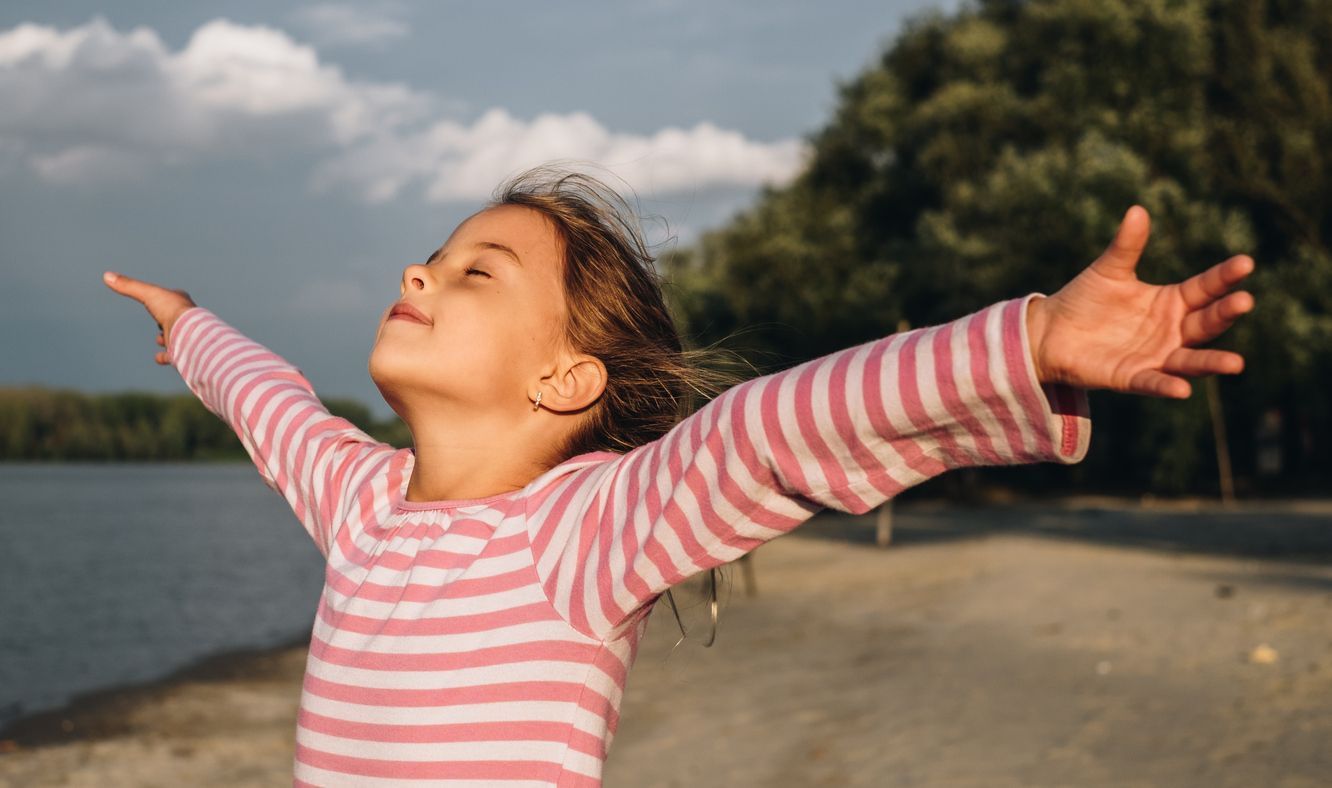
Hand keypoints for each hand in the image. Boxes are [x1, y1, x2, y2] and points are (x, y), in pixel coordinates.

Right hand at [102, 271, 197, 365]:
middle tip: (160, 321)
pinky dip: (164, 357)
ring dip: (166, 337)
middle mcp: (184, 320)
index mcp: (180, 304)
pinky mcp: (180, 351)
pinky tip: (158, 358)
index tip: (161, 297)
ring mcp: (183, 336)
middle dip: (166, 319)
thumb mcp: (147, 293)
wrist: (189, 332)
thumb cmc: (171, 309)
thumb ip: (128, 286)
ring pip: (174, 336)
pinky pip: (172, 356)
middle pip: (174, 319)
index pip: (171, 299)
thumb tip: (106, 275)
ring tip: (160, 338)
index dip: (164, 299)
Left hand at [1025, 206, 1253, 398]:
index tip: (1246, 263)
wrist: (1050, 332)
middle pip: (1205, 323)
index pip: (1206, 288)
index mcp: (1172, 301)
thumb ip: (1126, 245)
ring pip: (1190, 360)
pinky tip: (1182, 390)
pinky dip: (1167, 386)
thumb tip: (1137, 209)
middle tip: (1245, 301)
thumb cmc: (1085, 299)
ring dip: (1211, 362)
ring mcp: (1155, 356)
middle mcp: (1171, 331)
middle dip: (1225, 314)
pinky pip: (1153, 382)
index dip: (1225, 277)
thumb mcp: (1109, 270)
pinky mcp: (1132, 377)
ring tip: (1236, 363)